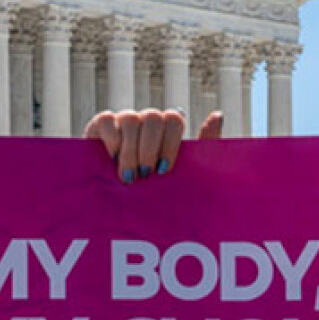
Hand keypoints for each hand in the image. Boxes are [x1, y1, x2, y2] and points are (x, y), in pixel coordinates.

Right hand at [84, 108, 223, 181]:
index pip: (174, 119)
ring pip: (131, 119)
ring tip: (129, 176)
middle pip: (154, 117)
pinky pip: (107, 120)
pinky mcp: (100, 125)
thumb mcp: (181, 174)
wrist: (118, 205)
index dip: (170, 143)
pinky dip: (111, 139)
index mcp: (167, 129)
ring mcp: (124, 120)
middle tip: (146, 175)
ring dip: (131, 150)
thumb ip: (203, 146)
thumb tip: (218, 114)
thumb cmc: (154, 190)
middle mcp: (147, 121)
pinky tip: (112, 159)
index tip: (164, 170)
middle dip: (151, 149)